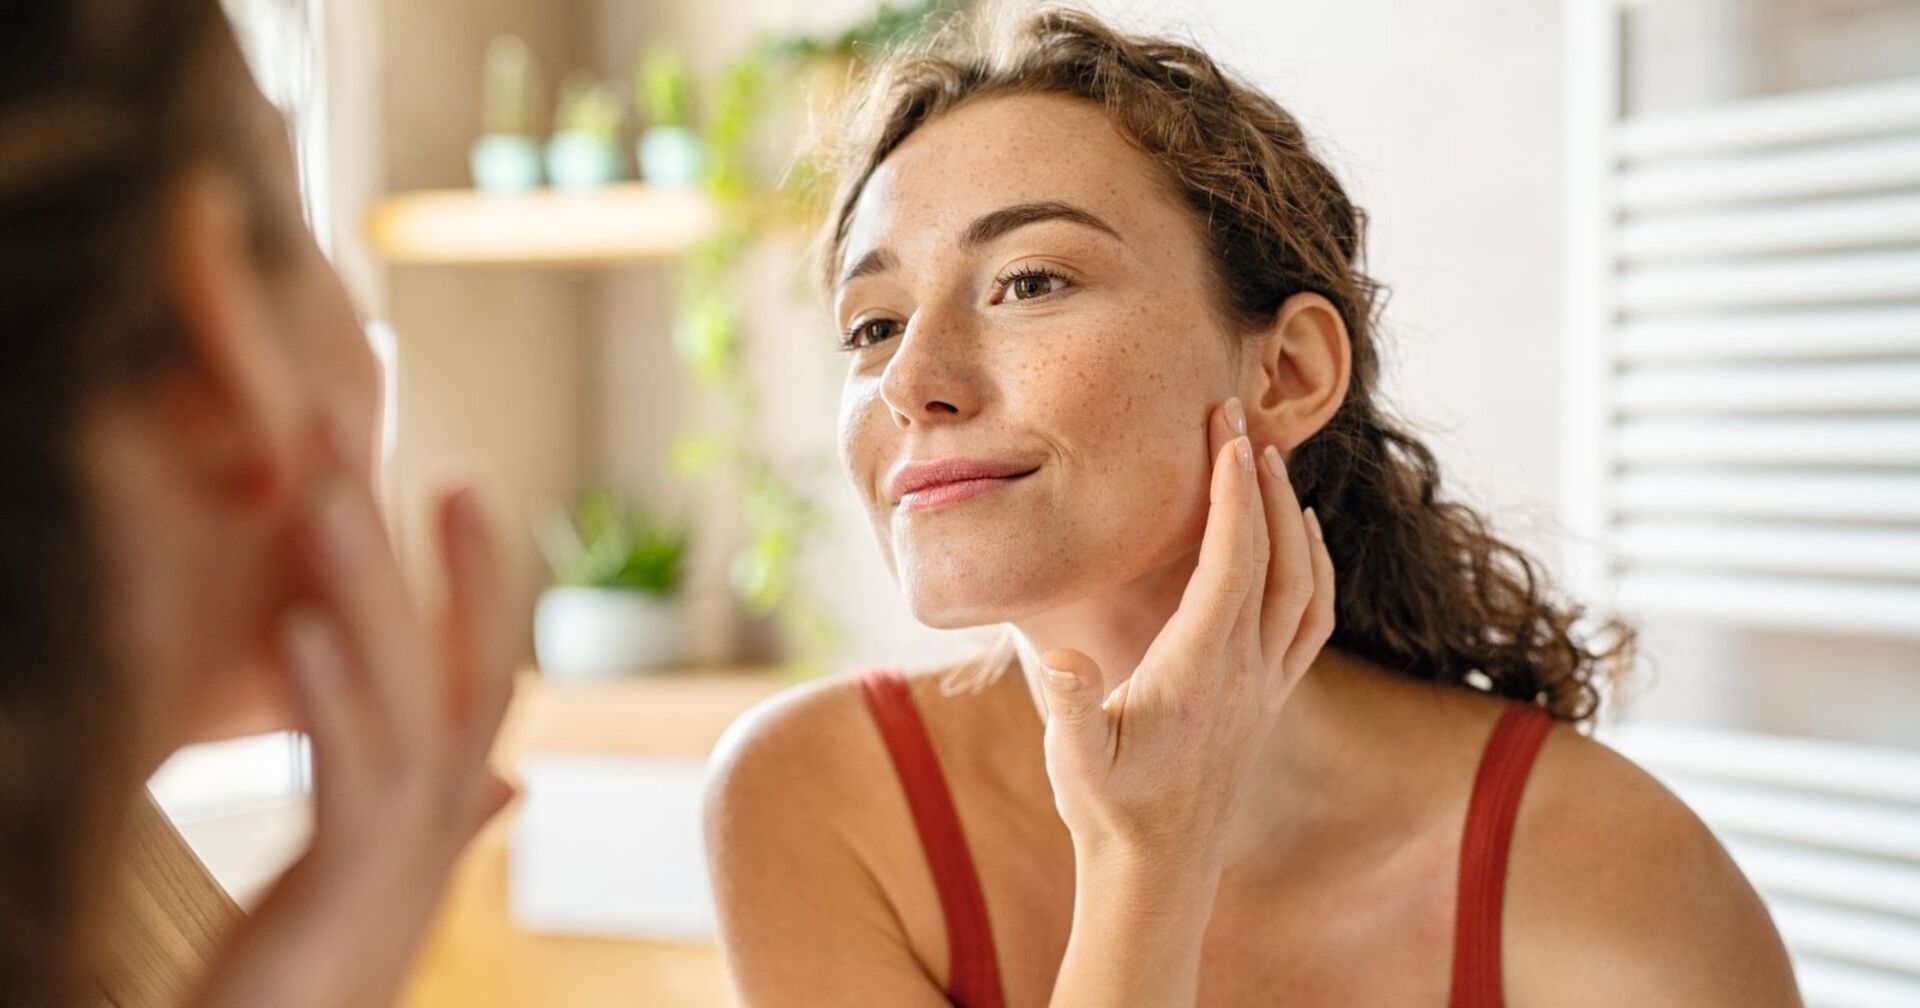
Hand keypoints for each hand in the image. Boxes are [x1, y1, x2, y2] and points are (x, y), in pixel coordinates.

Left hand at [190, 421, 516, 1007]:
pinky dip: (328, 697)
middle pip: (447, 660)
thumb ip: (449, 812)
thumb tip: (510, 775)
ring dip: (367, 591)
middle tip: (364, 432)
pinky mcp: (347, 888)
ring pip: (404, 699)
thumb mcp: (383, 871)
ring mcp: (404, 853)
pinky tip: (297, 625)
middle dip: (415, 545)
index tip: (459, 477)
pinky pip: (348, 777)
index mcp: (442, 803)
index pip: (479, 667)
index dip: (479, 575)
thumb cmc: (324, 970)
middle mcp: (442, 818)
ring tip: (325, 494)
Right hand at [1037, 398, 1335, 867]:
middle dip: (1261, 481)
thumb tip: (1065, 659)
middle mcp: (1248, 671)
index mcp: (1202, 669)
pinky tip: (1301, 543)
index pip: (1232, 560)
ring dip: (1292, 518)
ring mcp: (1267, 685)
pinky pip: (1312, 618)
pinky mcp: (1270, 699)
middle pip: (1277, 556)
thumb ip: (1072, 707)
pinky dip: (1314, 567)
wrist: (1158, 872)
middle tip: (1239, 418)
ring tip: (1268, 464)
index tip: (1222, 430)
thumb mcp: (1075, 761)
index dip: (1231, 491)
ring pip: (1306, 584)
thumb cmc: (1108, 811)